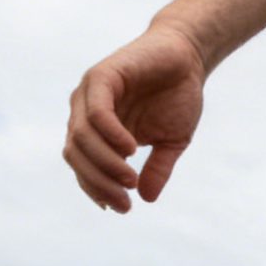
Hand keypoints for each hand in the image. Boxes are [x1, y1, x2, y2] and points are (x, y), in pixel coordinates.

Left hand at [64, 24, 205, 213]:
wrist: (189, 57)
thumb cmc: (178, 97)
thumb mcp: (171, 142)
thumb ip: (157, 169)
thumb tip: (147, 198)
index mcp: (97, 131)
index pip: (83, 166)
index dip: (96, 190)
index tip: (122, 207)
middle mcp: (85, 113)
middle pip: (75, 155)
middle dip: (98, 183)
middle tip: (124, 201)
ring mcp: (89, 94)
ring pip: (81, 137)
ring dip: (104, 164)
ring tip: (130, 179)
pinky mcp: (101, 77)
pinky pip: (96, 113)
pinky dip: (110, 135)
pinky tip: (131, 150)